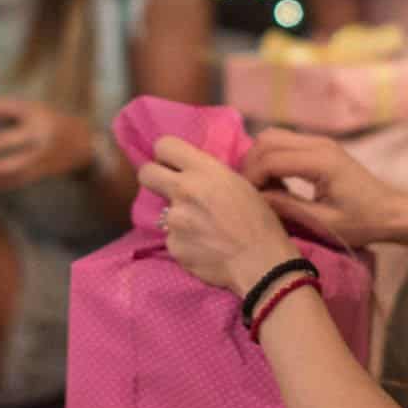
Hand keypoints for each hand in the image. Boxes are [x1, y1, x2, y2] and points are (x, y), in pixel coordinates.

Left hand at [0, 98, 94, 189]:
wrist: (85, 142)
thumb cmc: (50, 124)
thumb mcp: (36, 111)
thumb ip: (8, 111)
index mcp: (36, 112)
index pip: (11, 108)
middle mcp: (40, 131)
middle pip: (11, 139)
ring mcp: (43, 152)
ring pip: (16, 164)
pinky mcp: (45, 168)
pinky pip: (22, 178)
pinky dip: (3, 183)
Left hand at [137, 137, 296, 294]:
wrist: (261, 262)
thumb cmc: (260, 221)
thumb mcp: (240, 183)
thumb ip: (210, 175)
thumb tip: (192, 174)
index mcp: (204, 170)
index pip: (164, 145)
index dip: (166, 155)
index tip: (172, 164)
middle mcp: (184, 190)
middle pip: (146, 174)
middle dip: (154, 179)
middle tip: (169, 189)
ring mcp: (175, 220)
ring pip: (164, 213)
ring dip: (179, 219)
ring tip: (205, 231)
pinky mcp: (173, 246)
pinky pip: (173, 239)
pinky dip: (185, 243)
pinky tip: (205, 248)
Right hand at [241, 129, 397, 248]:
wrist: (392, 212)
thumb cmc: (363, 222)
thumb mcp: (324, 223)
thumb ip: (288, 207)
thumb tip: (255, 198)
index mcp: (321, 161)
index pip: (271, 158)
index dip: (252, 177)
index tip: (247, 200)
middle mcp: (319, 143)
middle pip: (267, 139)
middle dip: (251, 165)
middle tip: (249, 193)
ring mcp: (320, 142)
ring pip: (273, 137)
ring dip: (260, 160)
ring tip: (261, 189)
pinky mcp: (320, 147)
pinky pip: (285, 143)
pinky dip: (271, 159)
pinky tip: (275, 184)